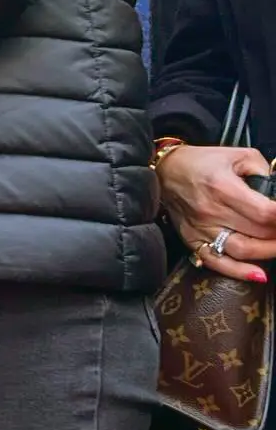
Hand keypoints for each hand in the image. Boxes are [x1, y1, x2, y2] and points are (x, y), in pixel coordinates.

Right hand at [157, 143, 275, 282]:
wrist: (164, 171)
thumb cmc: (200, 162)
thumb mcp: (237, 154)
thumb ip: (263, 170)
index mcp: (223, 187)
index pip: (266, 212)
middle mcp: (211, 211)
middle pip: (259, 233)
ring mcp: (201, 228)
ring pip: (243, 250)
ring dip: (269, 252)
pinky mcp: (192, 240)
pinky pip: (217, 262)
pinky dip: (239, 272)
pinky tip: (258, 274)